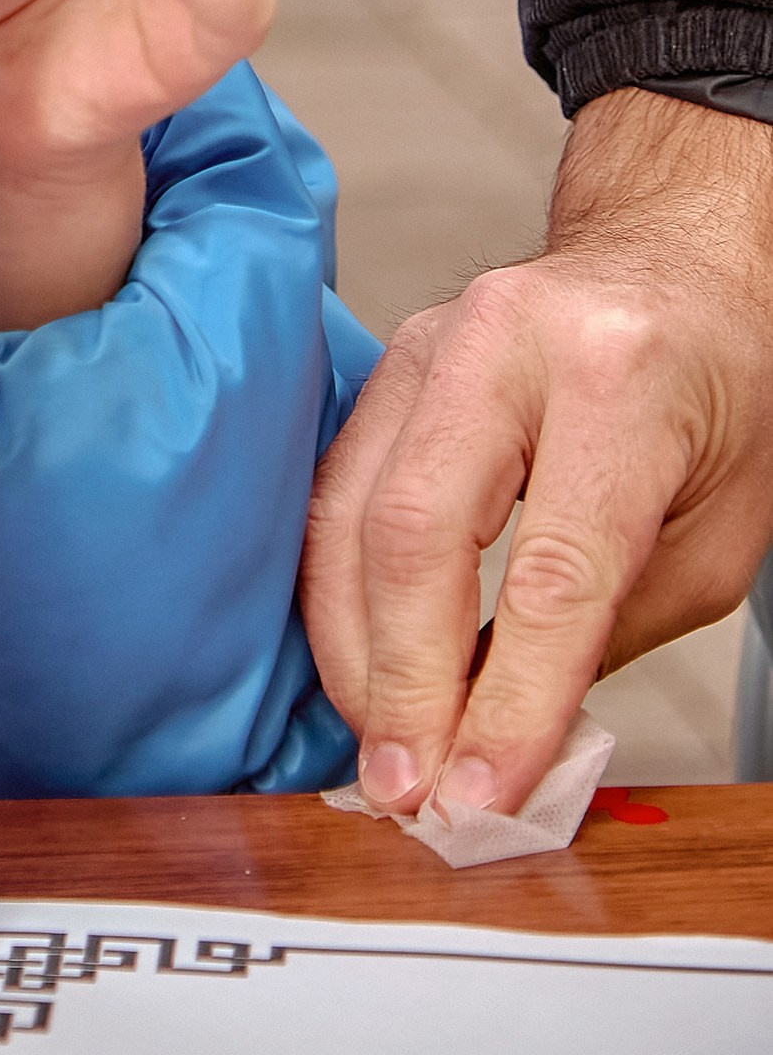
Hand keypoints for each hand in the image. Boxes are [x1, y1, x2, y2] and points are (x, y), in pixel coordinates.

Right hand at [300, 88, 772, 818]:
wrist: (669, 261)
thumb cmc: (717, 391)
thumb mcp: (719, 530)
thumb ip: (615, 634)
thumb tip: (511, 744)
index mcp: (620, 377)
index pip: (553, 570)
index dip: (512, 699)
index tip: (484, 792)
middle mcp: (508, 340)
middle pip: (418, 532)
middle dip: (402, 680)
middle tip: (409, 786)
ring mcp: (429, 337)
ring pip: (350, 510)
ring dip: (353, 647)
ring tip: (380, 746)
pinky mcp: (387, 357)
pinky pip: (336, 486)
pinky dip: (338, 591)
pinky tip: (360, 663)